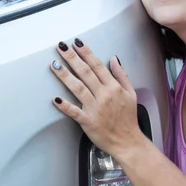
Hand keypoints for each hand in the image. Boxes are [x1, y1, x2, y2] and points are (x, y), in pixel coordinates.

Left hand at [50, 39, 142, 158]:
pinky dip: (65, 105)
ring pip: (78, 88)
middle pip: (85, 72)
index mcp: (114, 87)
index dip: (86, 53)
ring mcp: (95, 108)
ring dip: (65, 75)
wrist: (128, 141)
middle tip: (61, 47)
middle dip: (72, 58)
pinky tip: (55, 98)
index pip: (98, 65)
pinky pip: (74, 112)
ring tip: (54, 64)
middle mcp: (104, 95)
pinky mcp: (87, 121)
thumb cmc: (128, 119)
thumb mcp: (131, 93)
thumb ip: (122, 75)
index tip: (77, 43)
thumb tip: (114, 59)